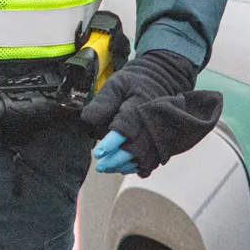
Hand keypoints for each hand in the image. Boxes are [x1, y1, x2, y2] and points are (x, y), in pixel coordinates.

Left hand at [81, 50, 220, 176]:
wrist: (161, 82)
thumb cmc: (134, 83)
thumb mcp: (117, 84)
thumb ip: (103, 101)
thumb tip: (87, 119)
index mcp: (140, 106)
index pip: (126, 126)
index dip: (112, 141)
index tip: (99, 152)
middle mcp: (152, 123)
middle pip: (136, 148)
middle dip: (117, 159)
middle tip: (100, 165)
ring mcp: (159, 134)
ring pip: (144, 158)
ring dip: (125, 165)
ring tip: (108, 167)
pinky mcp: (161, 142)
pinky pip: (151, 160)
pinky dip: (136, 166)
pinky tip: (121, 167)